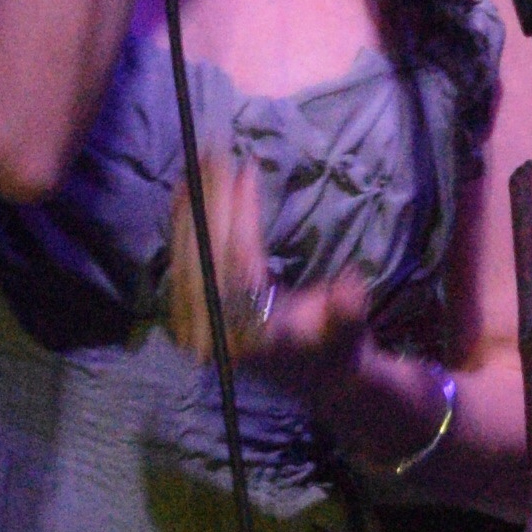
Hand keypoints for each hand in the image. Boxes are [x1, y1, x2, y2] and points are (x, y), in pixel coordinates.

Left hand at [156, 147, 371, 389]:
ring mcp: (198, 324)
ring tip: (200, 163)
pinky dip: (181, 226)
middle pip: (205, 254)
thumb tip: (350, 288)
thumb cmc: (337, 347)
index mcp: (252, 334)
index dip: (240, 215)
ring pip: (187, 255)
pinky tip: (183, 193)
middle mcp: (217, 330)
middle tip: (219, 153)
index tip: (245, 172)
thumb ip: (346, 311)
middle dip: (211, 200)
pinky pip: (180, 263)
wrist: (318, 378)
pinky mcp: (190, 315)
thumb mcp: (350, 330)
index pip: (238, 263)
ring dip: (192, 207)